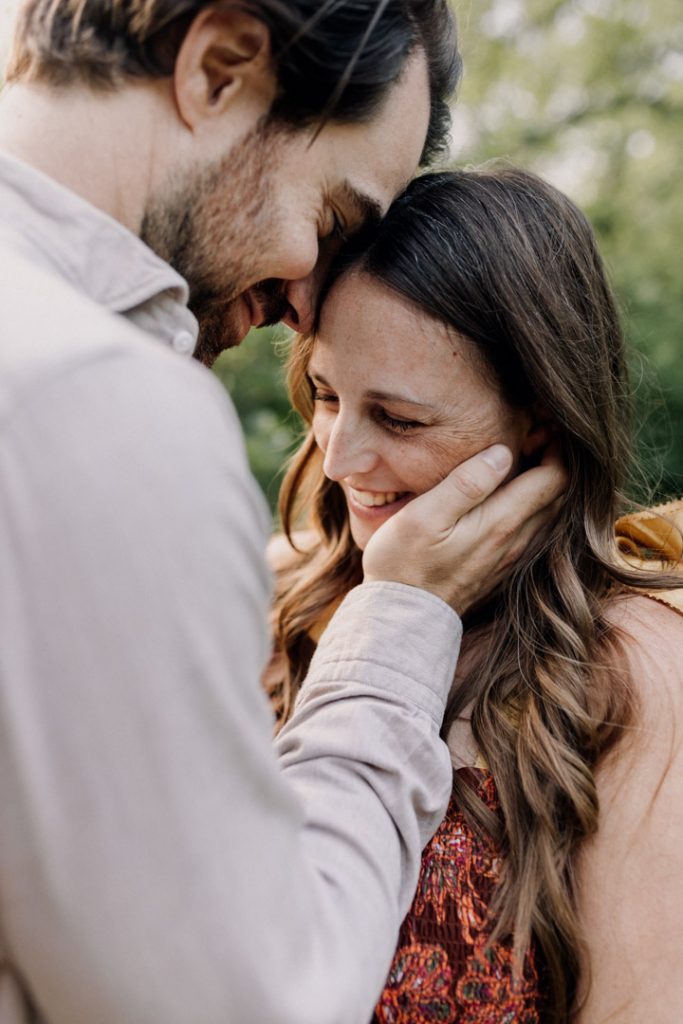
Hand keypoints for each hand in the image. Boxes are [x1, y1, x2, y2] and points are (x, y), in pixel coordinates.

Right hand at [362, 443, 566, 615]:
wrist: (402, 619)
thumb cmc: (404, 563)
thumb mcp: (425, 516)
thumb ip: (466, 483)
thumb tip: (503, 452)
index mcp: (502, 522)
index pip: (554, 477)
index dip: (556, 444)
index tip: (539, 422)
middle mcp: (517, 541)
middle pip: (558, 494)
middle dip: (554, 459)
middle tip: (534, 432)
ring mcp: (512, 558)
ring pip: (548, 513)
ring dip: (544, 483)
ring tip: (523, 457)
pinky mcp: (502, 569)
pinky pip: (534, 530)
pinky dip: (533, 505)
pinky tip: (510, 494)